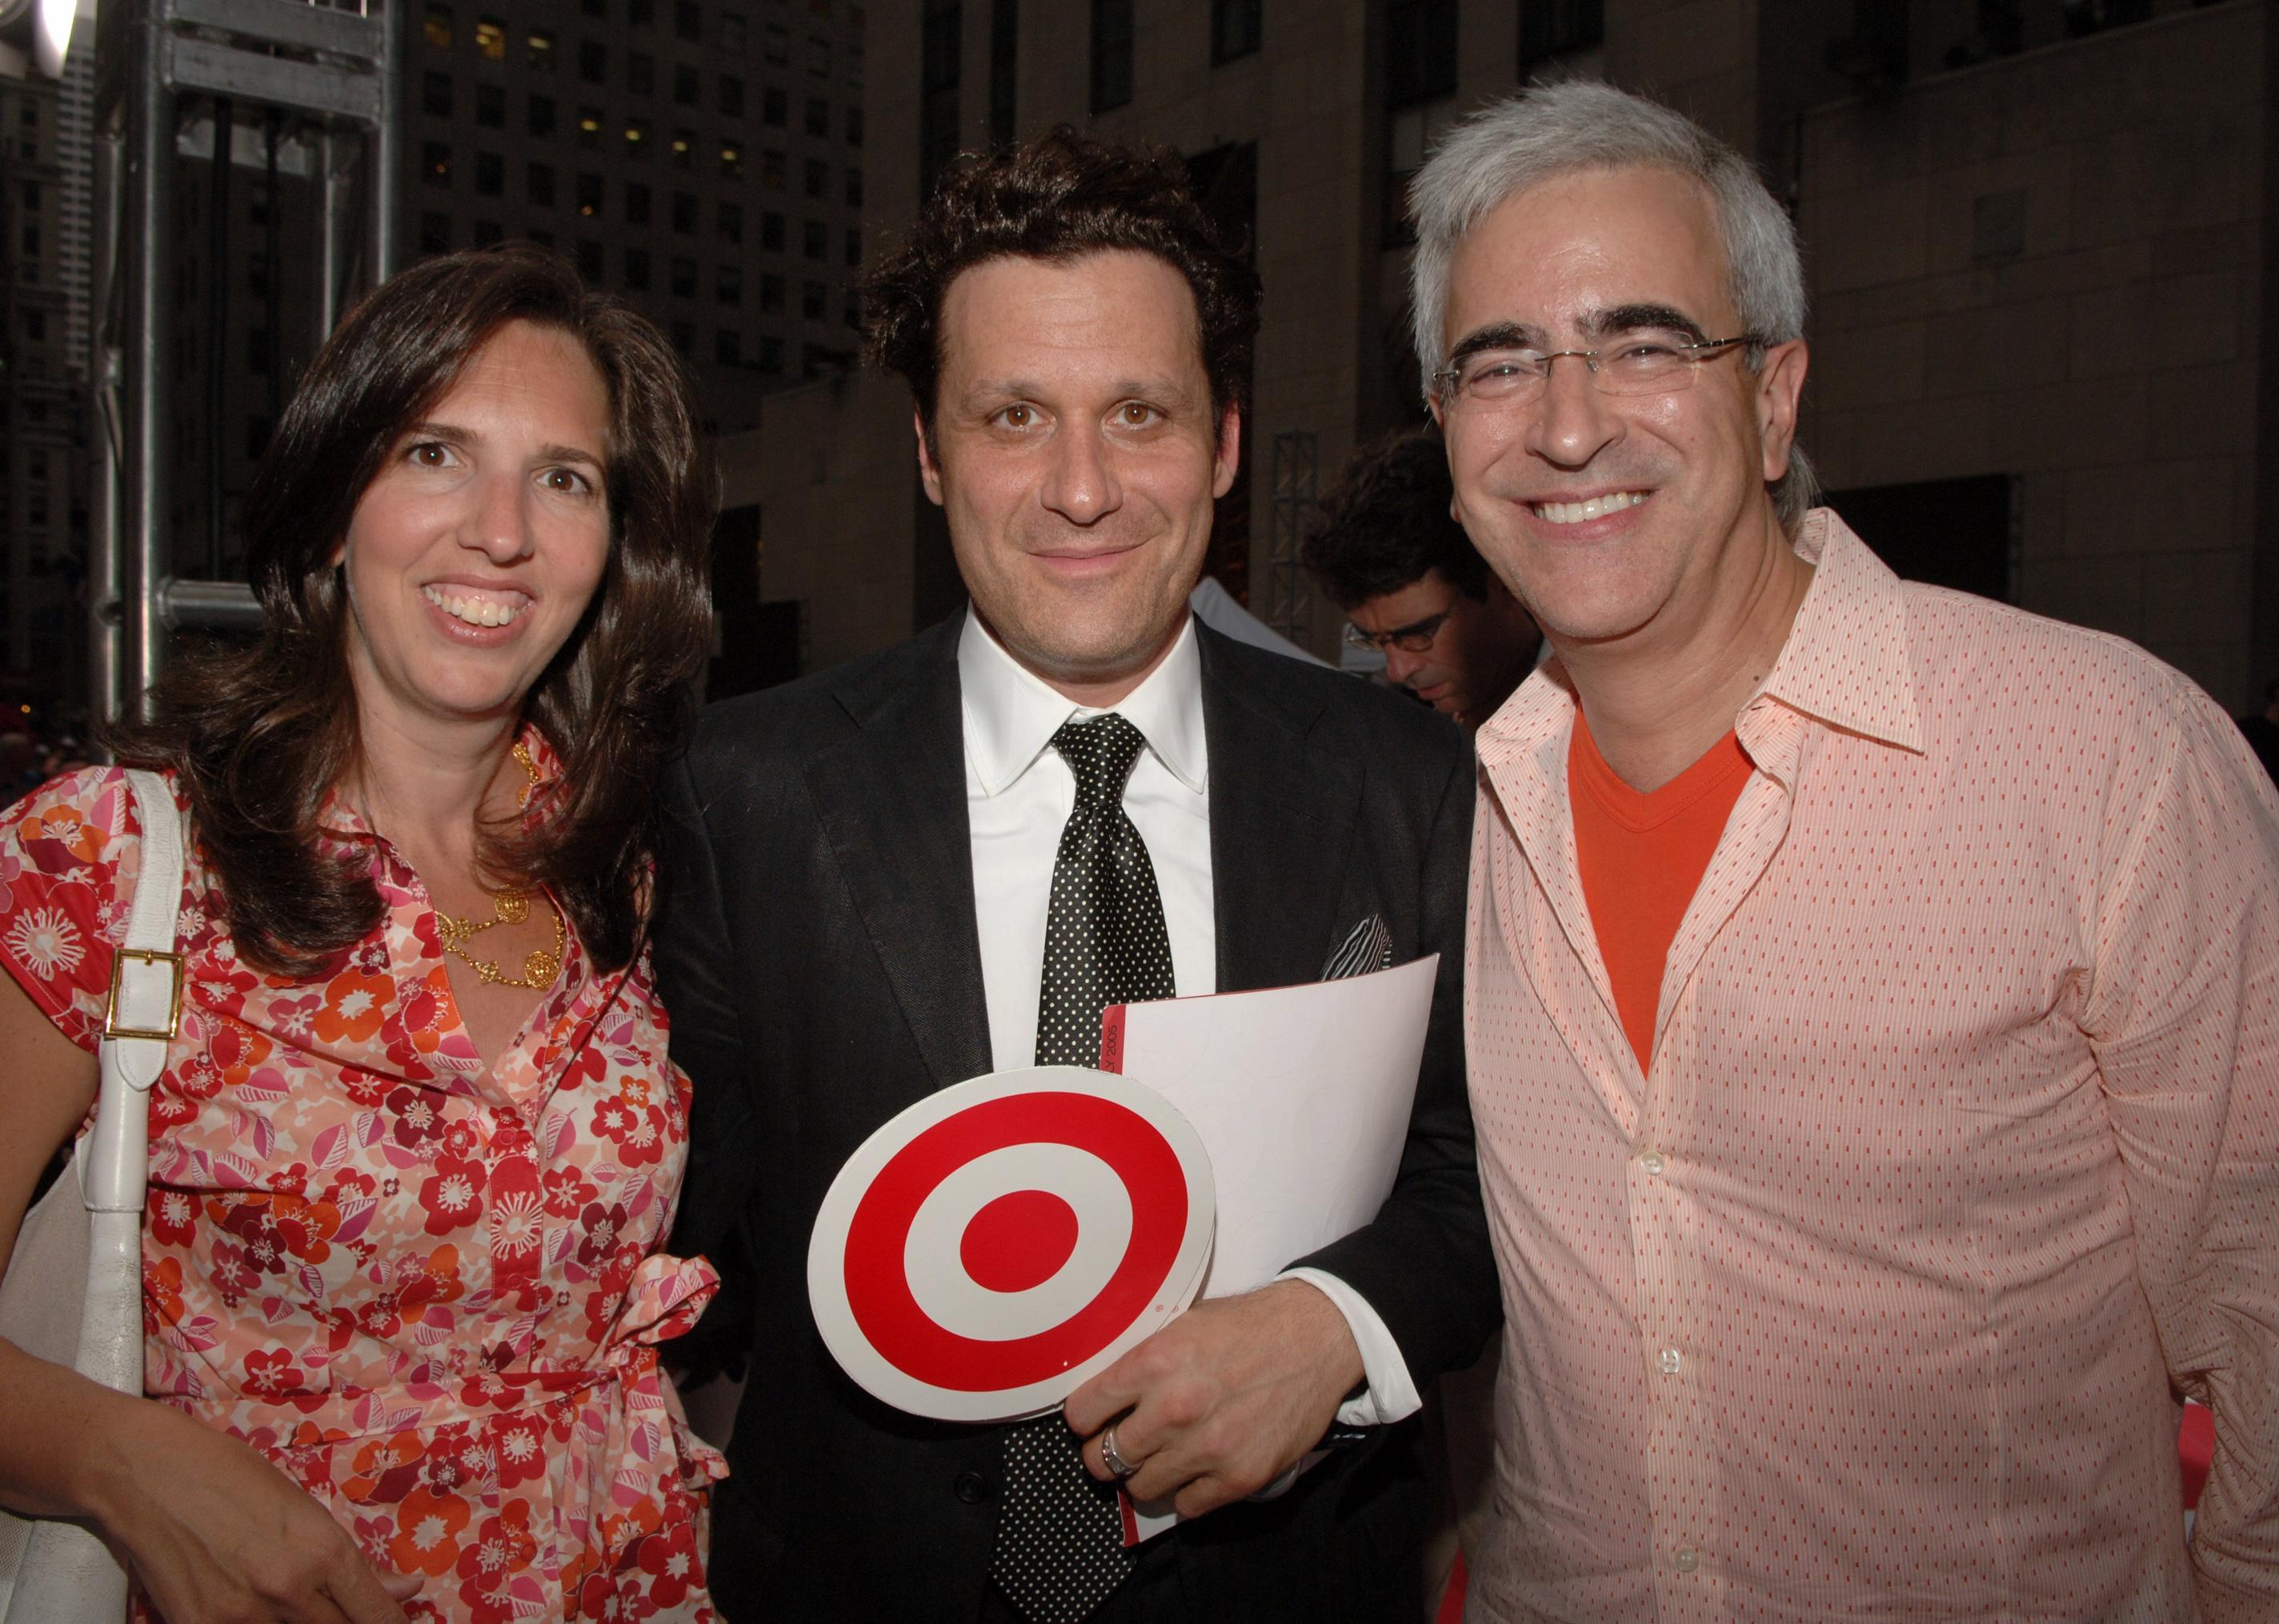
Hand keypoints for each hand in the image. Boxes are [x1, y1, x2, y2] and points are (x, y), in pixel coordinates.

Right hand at [88, 1399, 420, 1623]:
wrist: (143, 1473)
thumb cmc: (226, 1472)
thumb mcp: (300, 1504)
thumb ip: (351, 1560)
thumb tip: (404, 1590)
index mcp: (322, 1550)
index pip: (374, 1611)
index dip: (389, 1620)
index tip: (396, 1619)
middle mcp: (287, 1590)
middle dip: (346, 1622)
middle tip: (336, 1605)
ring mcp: (239, 1618)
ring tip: (290, 1601)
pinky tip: (255, 1612)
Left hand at [1061, 1279, 1363, 1517]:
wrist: (1316, 1337)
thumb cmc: (1249, 1325)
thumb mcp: (1184, 1323)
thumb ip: (1145, 1358)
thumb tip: (1109, 1387)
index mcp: (1153, 1363)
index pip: (1082, 1413)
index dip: (1083, 1420)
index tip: (1091, 1422)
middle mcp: (1173, 1409)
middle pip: (1104, 1459)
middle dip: (1105, 1455)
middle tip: (1120, 1447)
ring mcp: (1206, 1448)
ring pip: (1141, 1489)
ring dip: (1146, 1476)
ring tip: (1161, 1458)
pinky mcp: (1239, 1476)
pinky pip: (1187, 1506)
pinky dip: (1187, 1493)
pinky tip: (1196, 1470)